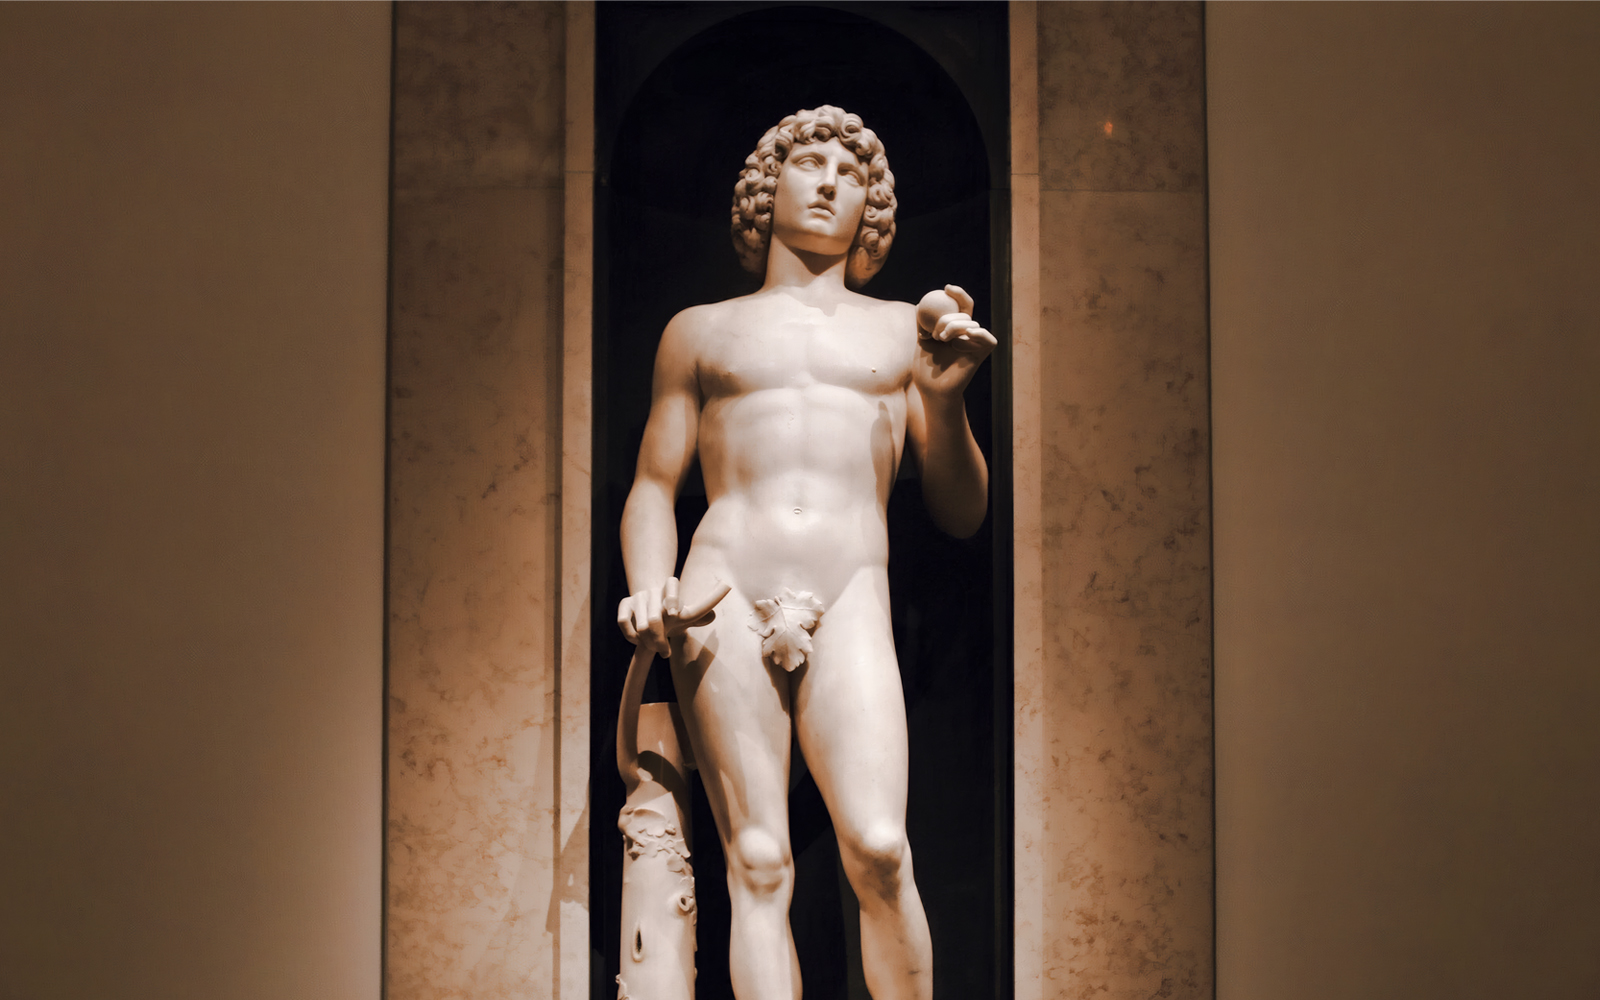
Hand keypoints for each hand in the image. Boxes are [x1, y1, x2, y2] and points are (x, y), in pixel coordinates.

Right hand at [616, 577, 730, 658]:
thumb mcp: (689, 615)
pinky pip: (623, 622)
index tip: (674, 614)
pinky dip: (631, 636)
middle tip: (666, 652)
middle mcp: (654, 590)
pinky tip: (638, 640)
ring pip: (641, 626)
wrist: (654, 610)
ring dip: (649, 642)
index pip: (672, 584)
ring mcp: (638, 596)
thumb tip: (711, 617)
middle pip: (655, 618)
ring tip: (655, 647)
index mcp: (672, 588)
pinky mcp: (625, 604)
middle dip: (660, 640)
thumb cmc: (675, 615)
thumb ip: (701, 615)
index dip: (672, 598)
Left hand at [914, 285, 997, 400]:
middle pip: (965, 313)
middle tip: (935, 330)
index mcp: (956, 329)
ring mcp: (976, 343)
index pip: (962, 305)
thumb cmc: (926, 368)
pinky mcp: (982, 353)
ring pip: (971, 323)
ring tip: (940, 340)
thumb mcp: (922, 340)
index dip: (958, 294)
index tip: (946, 288)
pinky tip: (963, 337)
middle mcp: (968, 334)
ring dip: (953, 326)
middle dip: (947, 317)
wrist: (932, 388)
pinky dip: (977, 334)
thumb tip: (921, 304)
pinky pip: (987, 338)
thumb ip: (922, 323)